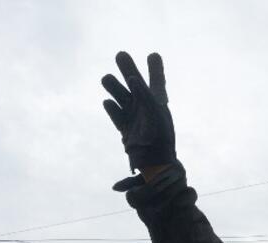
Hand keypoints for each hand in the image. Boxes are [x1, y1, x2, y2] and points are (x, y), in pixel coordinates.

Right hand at [101, 52, 175, 172]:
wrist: (153, 161)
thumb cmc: (160, 137)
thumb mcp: (156, 114)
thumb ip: (145, 94)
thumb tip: (132, 78)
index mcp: (158, 100)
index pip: (156, 80)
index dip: (155, 67)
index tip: (153, 56)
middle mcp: (144, 105)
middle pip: (133, 81)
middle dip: (126, 67)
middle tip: (121, 55)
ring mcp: (133, 115)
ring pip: (119, 93)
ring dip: (113, 85)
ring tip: (107, 79)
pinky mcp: (124, 126)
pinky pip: (114, 112)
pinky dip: (111, 107)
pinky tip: (108, 102)